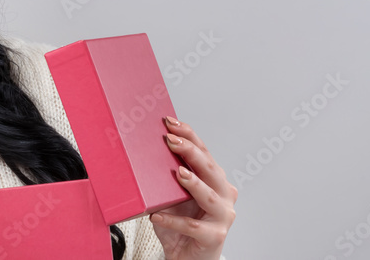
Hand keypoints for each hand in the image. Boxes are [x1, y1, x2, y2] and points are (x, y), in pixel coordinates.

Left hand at [149, 116, 236, 259]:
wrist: (188, 257)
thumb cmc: (181, 225)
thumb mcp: (172, 198)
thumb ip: (167, 180)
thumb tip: (144, 153)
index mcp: (216, 180)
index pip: (204, 153)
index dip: (189, 136)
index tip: (171, 122)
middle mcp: (224, 195)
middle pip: (210, 169)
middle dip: (191, 152)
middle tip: (171, 140)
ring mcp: (223, 216)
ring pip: (209, 196)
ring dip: (193, 183)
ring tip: (177, 173)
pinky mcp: (214, 236)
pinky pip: (192, 226)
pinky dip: (174, 220)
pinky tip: (157, 216)